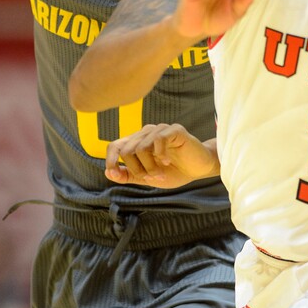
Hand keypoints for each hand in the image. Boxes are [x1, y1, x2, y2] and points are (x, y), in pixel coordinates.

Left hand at [105, 124, 219, 187]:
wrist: (198, 168)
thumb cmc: (174, 171)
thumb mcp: (148, 177)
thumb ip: (129, 175)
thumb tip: (108, 173)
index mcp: (137, 142)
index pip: (114, 146)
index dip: (110, 160)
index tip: (115, 175)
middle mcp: (145, 133)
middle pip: (126, 151)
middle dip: (137, 170)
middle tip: (151, 178)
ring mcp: (159, 130)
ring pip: (140, 148)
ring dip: (149, 167)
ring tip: (161, 174)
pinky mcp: (173, 130)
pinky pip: (157, 140)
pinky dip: (161, 156)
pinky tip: (168, 161)